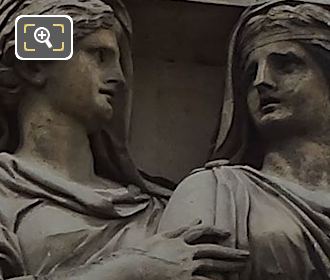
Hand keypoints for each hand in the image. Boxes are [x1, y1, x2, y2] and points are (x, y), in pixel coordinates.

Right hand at [129, 222, 248, 279]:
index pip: (200, 231)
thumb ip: (179, 229)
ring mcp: (185, 265)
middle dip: (230, 251)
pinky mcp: (183, 279)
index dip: (215, 231)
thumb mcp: (160, 236)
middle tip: (245, 254)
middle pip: (212, 249)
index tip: (227, 233)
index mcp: (178, 239)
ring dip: (228, 265)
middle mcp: (185, 250)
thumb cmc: (142, 252)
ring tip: (242, 266)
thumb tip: (196, 219)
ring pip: (212, 264)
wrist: (133, 266)